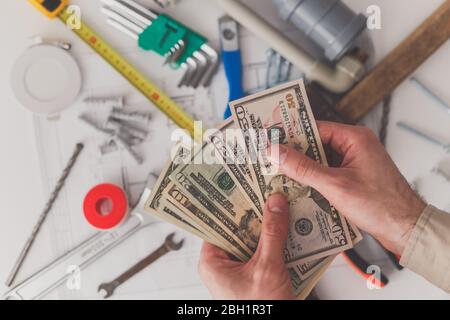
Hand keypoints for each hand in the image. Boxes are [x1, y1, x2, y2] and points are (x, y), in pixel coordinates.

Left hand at [198, 193, 292, 299]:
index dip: (233, 205)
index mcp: (212, 263)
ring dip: (267, 229)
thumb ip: (272, 234)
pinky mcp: (255, 275)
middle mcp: (222, 266)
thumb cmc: (262, 309)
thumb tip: (275, 204)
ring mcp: (239, 271)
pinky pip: (262, 252)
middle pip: (238, 230)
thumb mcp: (267, 268)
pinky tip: (287, 229)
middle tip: (268, 194)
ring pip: (252, 241)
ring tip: (280, 207)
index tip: (245, 187)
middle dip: (255, 215)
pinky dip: (274, 243)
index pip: (218, 224)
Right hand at [268, 121, 425, 255]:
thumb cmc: (380, 205)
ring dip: (304, 169)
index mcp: (355, 138)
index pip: (315, 128)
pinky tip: (299, 187)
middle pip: (316, 144)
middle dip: (295, 154)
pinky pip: (328, 172)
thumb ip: (303, 168)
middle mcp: (356, 146)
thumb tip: (276, 152)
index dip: (292, 135)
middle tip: (270, 160)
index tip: (271, 140)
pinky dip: (314, 179)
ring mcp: (355, 162)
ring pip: (321, 160)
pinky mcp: (354, 177)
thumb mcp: (334, 185)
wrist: (406, 228)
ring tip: (280, 174)